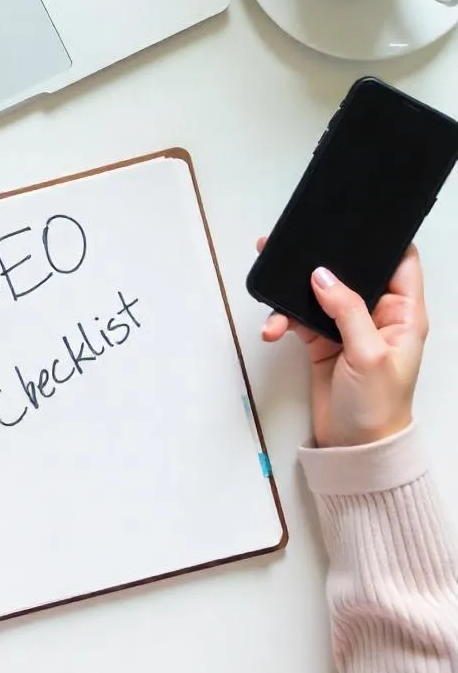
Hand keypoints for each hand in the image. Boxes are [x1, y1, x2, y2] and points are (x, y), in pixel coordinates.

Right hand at [261, 243, 427, 447]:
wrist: (355, 450)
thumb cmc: (378, 406)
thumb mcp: (369, 355)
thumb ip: (347, 310)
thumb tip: (321, 274)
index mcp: (402, 312)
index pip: (401, 263)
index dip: (384, 241)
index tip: (357, 222)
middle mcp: (376, 313)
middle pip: (351, 271)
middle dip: (321, 259)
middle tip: (292, 246)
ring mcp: (346, 326)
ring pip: (317, 293)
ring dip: (292, 293)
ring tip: (270, 291)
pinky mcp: (321, 340)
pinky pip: (298, 317)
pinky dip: (282, 319)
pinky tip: (273, 329)